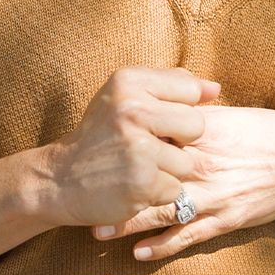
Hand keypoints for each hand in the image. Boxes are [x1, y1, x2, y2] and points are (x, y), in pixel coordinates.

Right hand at [41, 66, 220, 229]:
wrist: (59, 178)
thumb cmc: (100, 134)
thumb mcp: (125, 96)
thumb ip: (170, 85)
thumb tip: (215, 89)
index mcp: (129, 81)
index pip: (189, 90)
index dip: (178, 110)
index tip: (153, 120)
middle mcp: (133, 110)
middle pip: (196, 125)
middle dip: (179, 142)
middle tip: (146, 146)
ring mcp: (138, 148)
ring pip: (187, 162)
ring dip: (167, 171)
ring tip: (137, 167)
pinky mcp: (143, 183)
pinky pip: (176, 189)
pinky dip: (158, 193)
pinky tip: (132, 185)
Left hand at [90, 105, 274, 261]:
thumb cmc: (270, 131)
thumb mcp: (229, 115)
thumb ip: (192, 114)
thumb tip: (162, 105)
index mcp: (199, 134)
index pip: (150, 138)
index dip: (120, 145)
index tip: (91, 150)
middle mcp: (201, 164)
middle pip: (146, 176)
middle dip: (113, 188)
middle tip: (80, 198)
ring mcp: (214, 194)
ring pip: (162, 211)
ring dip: (129, 223)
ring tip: (98, 231)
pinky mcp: (228, 218)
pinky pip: (190, 235)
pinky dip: (164, 245)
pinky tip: (140, 253)